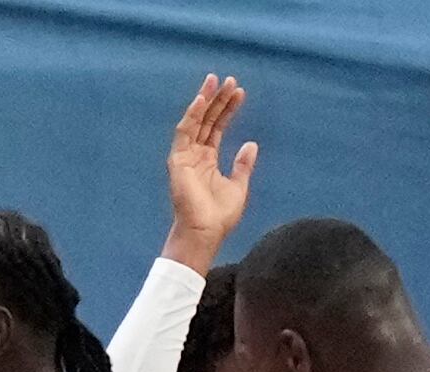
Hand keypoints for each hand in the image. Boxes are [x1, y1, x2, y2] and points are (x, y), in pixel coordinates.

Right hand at [161, 74, 256, 268]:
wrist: (205, 232)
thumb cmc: (219, 216)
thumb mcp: (238, 187)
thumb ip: (243, 165)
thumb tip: (252, 144)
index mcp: (208, 160)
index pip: (217, 128)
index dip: (228, 110)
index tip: (240, 93)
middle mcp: (195, 155)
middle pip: (207, 120)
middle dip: (218, 100)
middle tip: (229, 80)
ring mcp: (185, 156)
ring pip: (195, 122)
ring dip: (204, 101)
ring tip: (216, 81)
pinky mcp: (178, 160)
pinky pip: (184, 132)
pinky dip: (192, 115)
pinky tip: (201, 99)